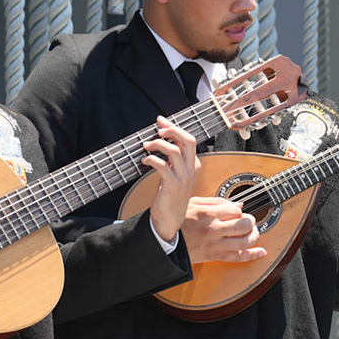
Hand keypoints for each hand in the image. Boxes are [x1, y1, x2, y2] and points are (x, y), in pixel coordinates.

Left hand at [143, 115, 200, 243]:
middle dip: (171, 130)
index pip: (189, 139)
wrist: (171, 217)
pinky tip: (144, 161)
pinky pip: (161, 165)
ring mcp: (183, 177)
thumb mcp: (176, 173)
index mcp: (194, 164)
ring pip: (172, 150)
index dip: (174, 127)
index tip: (160, 121)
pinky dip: (150, 159)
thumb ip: (173, 157)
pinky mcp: (172, 185)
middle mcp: (191, 169)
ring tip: (146, 147)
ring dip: (156, 145)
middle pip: (187, 140)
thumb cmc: (170, 194)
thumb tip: (162, 138)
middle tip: (157, 131)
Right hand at [181, 197, 266, 263]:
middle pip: (245, 224)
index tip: (236, 212)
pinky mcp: (215, 255)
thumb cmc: (178, 221)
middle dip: (251, 221)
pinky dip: (253, 255)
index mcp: (208, 214)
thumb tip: (238, 205)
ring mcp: (215, 244)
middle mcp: (214, 229)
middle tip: (248, 221)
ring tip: (251, 232)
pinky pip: (238, 257)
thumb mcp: (193, 203)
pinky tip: (262, 251)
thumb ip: (217, 202)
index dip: (240, 210)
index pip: (236, 210)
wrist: (164, 241)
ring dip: (254, 236)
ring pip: (245, 241)